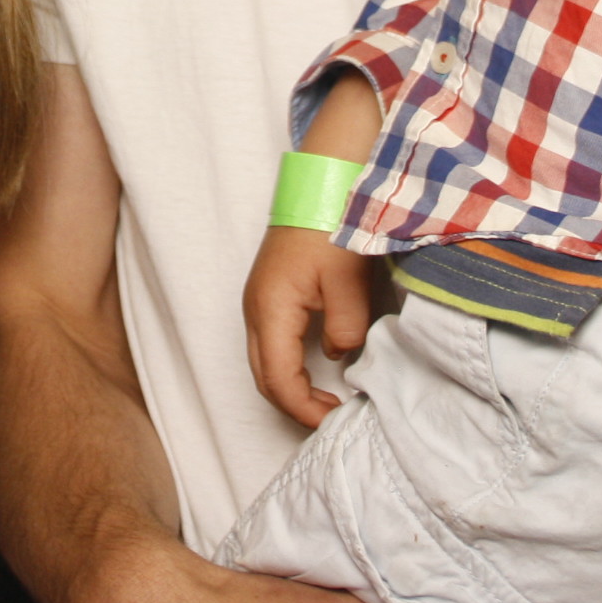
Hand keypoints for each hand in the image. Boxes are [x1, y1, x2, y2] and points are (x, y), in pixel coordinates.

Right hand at [243, 221, 376, 427]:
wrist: (321, 184)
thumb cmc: (332, 226)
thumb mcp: (347, 283)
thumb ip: (346, 330)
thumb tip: (340, 358)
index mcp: (270, 310)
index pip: (277, 380)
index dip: (304, 408)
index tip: (334, 418)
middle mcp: (254, 310)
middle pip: (263, 377)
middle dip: (294, 405)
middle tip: (330, 416)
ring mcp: (257, 301)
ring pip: (263, 362)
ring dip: (290, 387)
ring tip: (326, 399)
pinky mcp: (268, 294)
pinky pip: (269, 344)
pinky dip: (288, 367)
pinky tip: (316, 369)